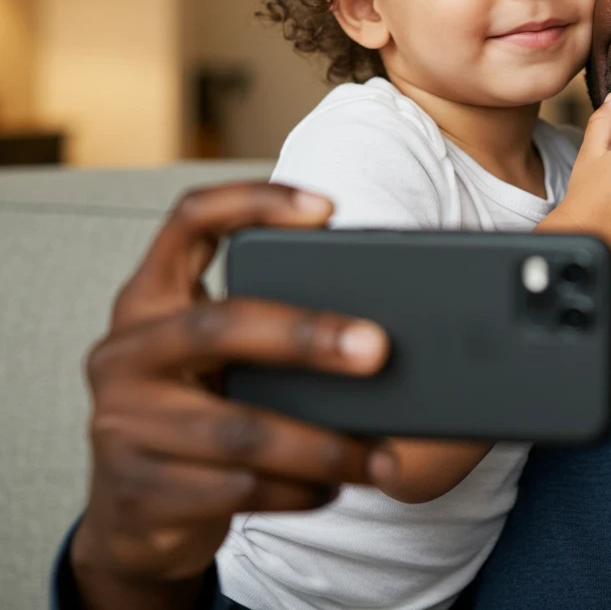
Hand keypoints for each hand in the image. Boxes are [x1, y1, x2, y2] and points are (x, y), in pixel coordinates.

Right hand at [70, 182, 393, 609]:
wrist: (130, 516)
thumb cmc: (197, 411)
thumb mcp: (215, 358)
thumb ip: (265, 327)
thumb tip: (377, 328)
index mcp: (149, 299)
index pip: (190, 220)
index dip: (254, 202)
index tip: (327, 207)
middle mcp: (125, 352)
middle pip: (222, 325)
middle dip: (307, 336)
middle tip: (378, 350)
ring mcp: (123, 423)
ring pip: (239, 429)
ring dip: (324, 445)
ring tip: (382, 455)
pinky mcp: (138, 490)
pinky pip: (237, 489)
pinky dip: (298, 490)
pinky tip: (333, 486)